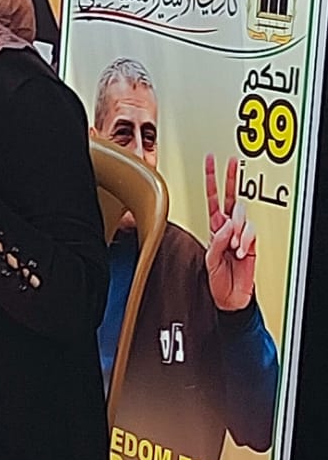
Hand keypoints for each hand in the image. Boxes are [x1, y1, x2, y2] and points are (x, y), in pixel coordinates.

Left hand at [205, 154, 258, 311]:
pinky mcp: (252, 244)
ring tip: (231, 246)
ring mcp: (240, 234)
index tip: (210, 161)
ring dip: (235, 230)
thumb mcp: (209, 259)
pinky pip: (250, 233)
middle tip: (232, 162)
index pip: (212, 197)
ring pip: (241, 216)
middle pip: (230, 197)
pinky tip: (240, 250)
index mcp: (213, 226)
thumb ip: (217, 240)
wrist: (230, 297)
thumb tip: (226, 225)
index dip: (211, 179)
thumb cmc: (215, 279)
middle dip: (230, 178)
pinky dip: (244, 240)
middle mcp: (227, 227)